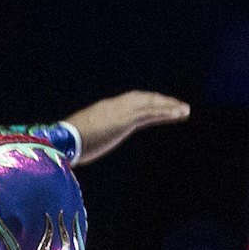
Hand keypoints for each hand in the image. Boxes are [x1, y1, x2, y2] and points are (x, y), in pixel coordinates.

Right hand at [62, 90, 189, 161]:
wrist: (63, 140)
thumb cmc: (65, 144)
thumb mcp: (78, 140)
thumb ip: (86, 140)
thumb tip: (79, 150)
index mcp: (103, 110)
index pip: (129, 104)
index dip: (145, 104)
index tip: (156, 108)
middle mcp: (114, 106)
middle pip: (143, 100)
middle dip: (160, 102)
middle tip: (177, 107)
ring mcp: (121, 111)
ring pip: (151, 104)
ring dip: (169, 106)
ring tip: (185, 110)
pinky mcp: (127, 120)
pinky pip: (152, 112)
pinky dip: (167, 111)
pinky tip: (180, 113)